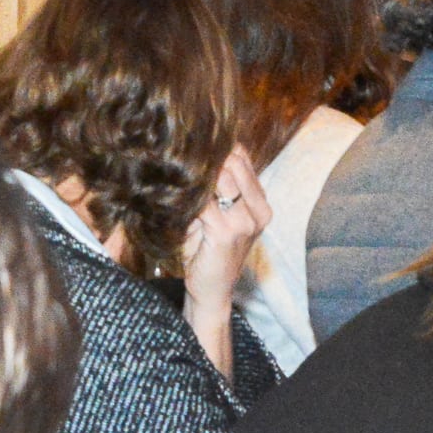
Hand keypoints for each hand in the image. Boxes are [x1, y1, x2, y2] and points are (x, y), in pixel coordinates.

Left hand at [180, 146, 269, 378]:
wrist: (211, 291)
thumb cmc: (209, 250)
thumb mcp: (220, 214)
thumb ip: (218, 186)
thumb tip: (193, 148)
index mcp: (261, 203)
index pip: (241, 156)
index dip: (216, 145)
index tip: (188, 140)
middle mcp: (259, 210)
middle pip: (231, 161)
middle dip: (203, 156)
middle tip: (173, 150)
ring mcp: (246, 222)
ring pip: (218, 177)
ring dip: (193, 172)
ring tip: (170, 168)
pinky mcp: (227, 233)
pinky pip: (203, 201)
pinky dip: (186, 195)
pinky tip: (170, 193)